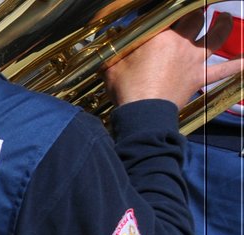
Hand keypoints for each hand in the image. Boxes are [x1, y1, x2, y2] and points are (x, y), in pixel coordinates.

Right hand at [107, 13, 243, 109]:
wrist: (143, 113)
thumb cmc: (127, 89)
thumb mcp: (113, 63)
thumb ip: (118, 48)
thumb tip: (116, 40)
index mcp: (161, 36)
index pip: (170, 14)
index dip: (170, 12)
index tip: (168, 12)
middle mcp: (182, 43)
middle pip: (196, 18)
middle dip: (196, 12)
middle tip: (195, 10)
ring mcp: (194, 60)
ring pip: (217, 35)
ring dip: (223, 25)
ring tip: (224, 18)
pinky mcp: (200, 77)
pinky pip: (225, 70)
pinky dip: (239, 64)